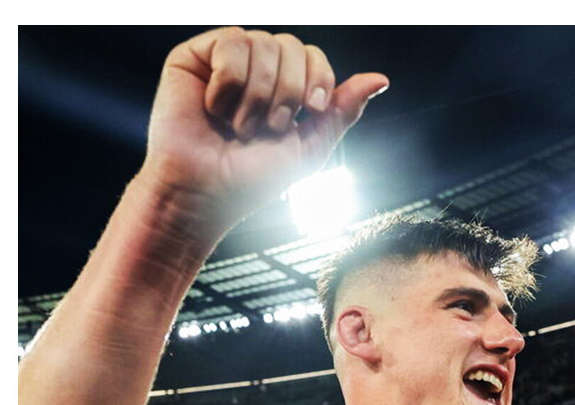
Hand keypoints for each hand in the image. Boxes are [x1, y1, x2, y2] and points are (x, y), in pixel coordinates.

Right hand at [140, 27, 388, 234]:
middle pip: (292, 45)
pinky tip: (215, 108)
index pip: (314, 55)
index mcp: (284, 86)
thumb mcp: (312, 147)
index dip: (318, 78)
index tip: (310, 110)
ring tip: (241, 126)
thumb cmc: (254, 177)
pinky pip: (231, 42)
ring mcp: (224, 61)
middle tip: (271, 127)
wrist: (206, 193)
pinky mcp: (193, 58)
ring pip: (262, 42)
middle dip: (289, 91)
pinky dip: (229, 82)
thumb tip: (381, 78)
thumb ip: (342, 110)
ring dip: (258, 94)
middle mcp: (256, 68)